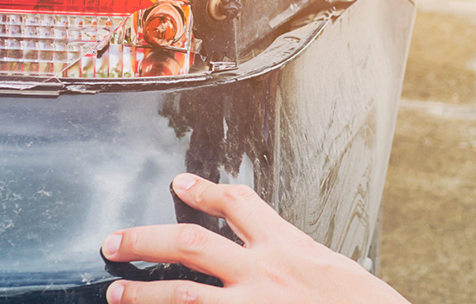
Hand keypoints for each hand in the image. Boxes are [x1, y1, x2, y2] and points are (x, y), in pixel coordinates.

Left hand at [101, 174, 410, 303]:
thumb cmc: (361, 301)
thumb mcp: (329, 264)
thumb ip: (295, 255)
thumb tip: (269, 249)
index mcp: (287, 246)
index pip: (239, 203)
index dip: (204, 190)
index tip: (180, 182)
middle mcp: (264, 272)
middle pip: (192, 243)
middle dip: (147, 240)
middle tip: (115, 241)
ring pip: (184, 294)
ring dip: (144, 292)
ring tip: (116, 291)